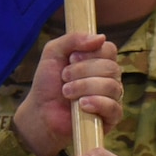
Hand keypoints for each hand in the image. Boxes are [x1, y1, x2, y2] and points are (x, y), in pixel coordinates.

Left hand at [12, 33, 121, 155]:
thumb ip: (72, 39)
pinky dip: (97, 103)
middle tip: (64, 77)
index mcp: (99, 61)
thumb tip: (100, 37)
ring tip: (66, 92)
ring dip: (85, 87)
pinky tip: (82, 105)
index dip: (92, 52)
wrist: (40, 113)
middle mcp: (109, 78)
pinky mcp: (110, 118)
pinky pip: (114, 107)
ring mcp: (111, 98)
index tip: (71, 59)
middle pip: (111, 67)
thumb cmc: (48, 84)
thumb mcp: (53, 53)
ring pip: (112, 86)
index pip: (110, 50)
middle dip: (83, 71)